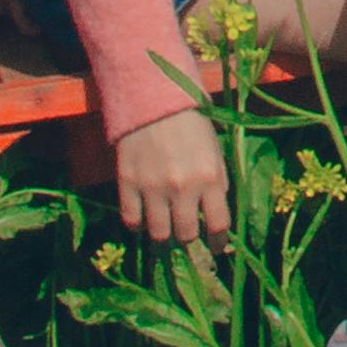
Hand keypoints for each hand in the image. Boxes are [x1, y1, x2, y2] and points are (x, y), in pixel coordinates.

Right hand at [110, 108, 230, 244]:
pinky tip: (142, 218)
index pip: (218, 225)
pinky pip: (131, 221)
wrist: (154, 99)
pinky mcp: (128, 183)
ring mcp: (153, 187)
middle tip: (185, 234)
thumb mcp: (214, 152)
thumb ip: (217, 184)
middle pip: (186, 235)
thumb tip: (217, 218)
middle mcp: (183, 187)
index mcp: (210, 178)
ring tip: (164, 231)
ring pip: (158, 235)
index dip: (217, 242)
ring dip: (163, 237)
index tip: (214, 247)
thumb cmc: (191, 125)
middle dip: (188, 239)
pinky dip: (137, 225)